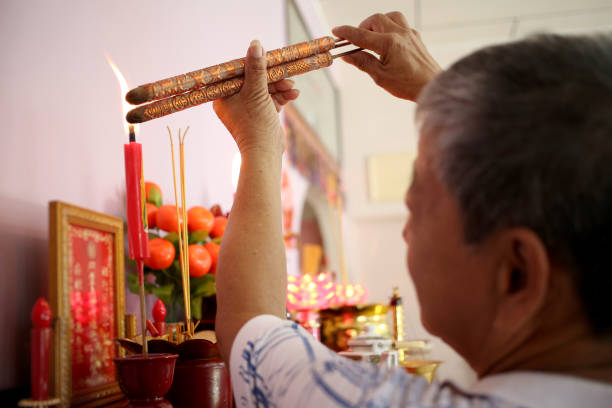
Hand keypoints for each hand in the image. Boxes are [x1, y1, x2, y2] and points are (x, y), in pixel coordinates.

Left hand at [213, 40, 298, 154]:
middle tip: (285, 70)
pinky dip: (282, 96)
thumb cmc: (255, 125)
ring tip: (291, 87)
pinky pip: (272, 99)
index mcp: (223, 96)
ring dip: (280, 86)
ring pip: (265, 88)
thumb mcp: (256, 92)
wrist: (266, 153)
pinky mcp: (262, 114)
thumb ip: (256, 69)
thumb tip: (255, 45)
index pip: (237, 72)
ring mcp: (248, 108)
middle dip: (272, 77)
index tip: (267, 57)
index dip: (252, 63)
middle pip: (253, 79)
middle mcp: (234, 101)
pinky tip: (294, 94)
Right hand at [332, 12, 440, 100]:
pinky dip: (390, 27)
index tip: (336, 31)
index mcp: (389, 44)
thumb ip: (362, 62)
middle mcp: (400, 34)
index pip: (361, 35)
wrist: (431, 86)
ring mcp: (410, 34)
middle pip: (375, 20)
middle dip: (363, 27)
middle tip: (356, 40)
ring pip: (390, 16)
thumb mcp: (380, 76)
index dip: (346, 32)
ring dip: (378, 23)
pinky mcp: (416, 37)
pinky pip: (401, 24)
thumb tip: (347, 56)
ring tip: (372, 37)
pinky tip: (387, 40)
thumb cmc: (408, 84)